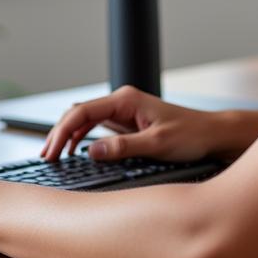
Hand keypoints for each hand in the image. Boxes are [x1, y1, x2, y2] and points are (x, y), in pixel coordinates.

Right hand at [41, 85, 243, 163]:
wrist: (210, 134)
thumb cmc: (190, 135)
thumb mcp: (157, 144)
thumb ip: (124, 147)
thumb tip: (91, 151)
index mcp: (126, 100)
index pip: (82, 112)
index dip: (62, 132)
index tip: (51, 152)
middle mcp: (122, 101)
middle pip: (79, 113)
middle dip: (59, 133)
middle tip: (46, 157)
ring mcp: (124, 112)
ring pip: (85, 119)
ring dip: (68, 136)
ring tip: (54, 156)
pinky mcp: (127, 124)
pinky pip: (96, 127)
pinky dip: (81, 138)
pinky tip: (74, 152)